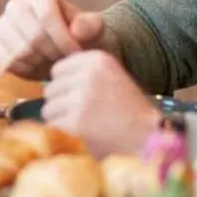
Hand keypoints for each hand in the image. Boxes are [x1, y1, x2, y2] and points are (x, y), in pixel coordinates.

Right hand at [0, 0, 106, 76]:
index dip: (63, 39)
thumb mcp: (92, 29)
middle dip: (52, 53)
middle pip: (32, 35)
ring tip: (54, 64)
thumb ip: (90, 25)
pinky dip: (26, 70)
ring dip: (40, 63)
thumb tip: (76, 30)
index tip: (76, 54)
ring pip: (19, 51)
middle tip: (64, 62)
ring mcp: (2, 24)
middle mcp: (16, 4)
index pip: (47, 16)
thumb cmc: (78, 35)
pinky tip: (39, 68)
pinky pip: (7, 62)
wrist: (60, 47)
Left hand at [41, 50, 161, 157]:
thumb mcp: (111, 77)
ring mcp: (81, 98)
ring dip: (60, 120)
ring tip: (84, 125)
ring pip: (48, 108)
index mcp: (97, 59)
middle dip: (61, 103)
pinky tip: (81, 135)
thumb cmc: (128, 110)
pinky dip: (63, 133)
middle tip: (83, 115)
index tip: (83, 98)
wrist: (147, 137)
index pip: (58, 69)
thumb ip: (83, 72)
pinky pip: (53, 125)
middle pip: (51, 88)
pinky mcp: (76, 122)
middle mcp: (88, 74)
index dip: (66, 86)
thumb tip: (48, 81)